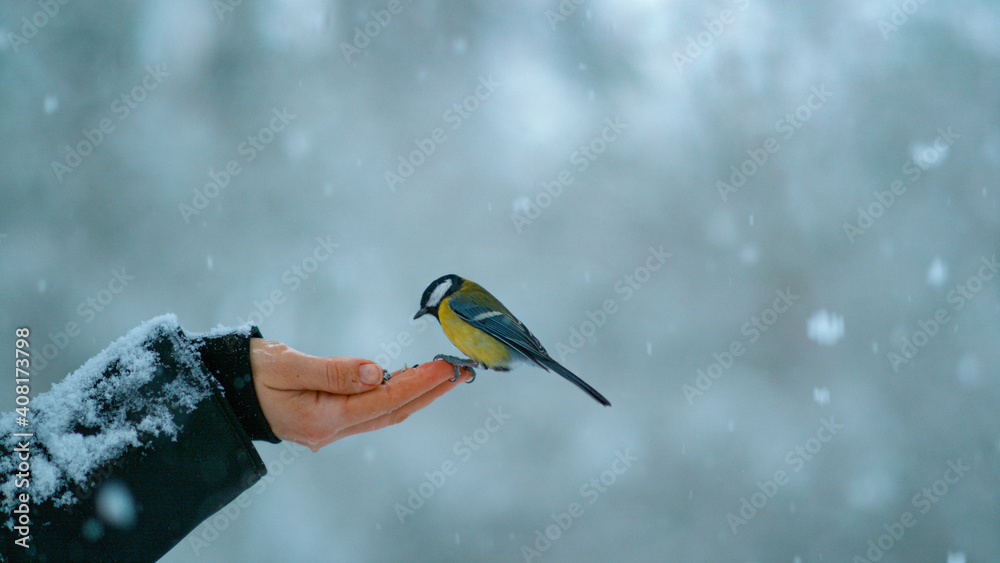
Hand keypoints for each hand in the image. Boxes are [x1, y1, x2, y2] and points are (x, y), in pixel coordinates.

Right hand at [250, 338, 470, 450]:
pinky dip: (395, 396)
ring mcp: (329, 430)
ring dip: (416, 394)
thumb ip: (331, 370)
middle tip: (462, 371)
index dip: (417, 383)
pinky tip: (410, 382)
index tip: (445, 367)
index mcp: (320, 418)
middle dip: (428, 391)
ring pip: (384, 414)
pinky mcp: (328, 421)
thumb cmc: (249, 372)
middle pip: (391, 412)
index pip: (382, 400)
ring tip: (446, 375)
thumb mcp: (285, 364)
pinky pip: (370, 412)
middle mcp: (329, 430)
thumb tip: (375, 372)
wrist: (222, 389)